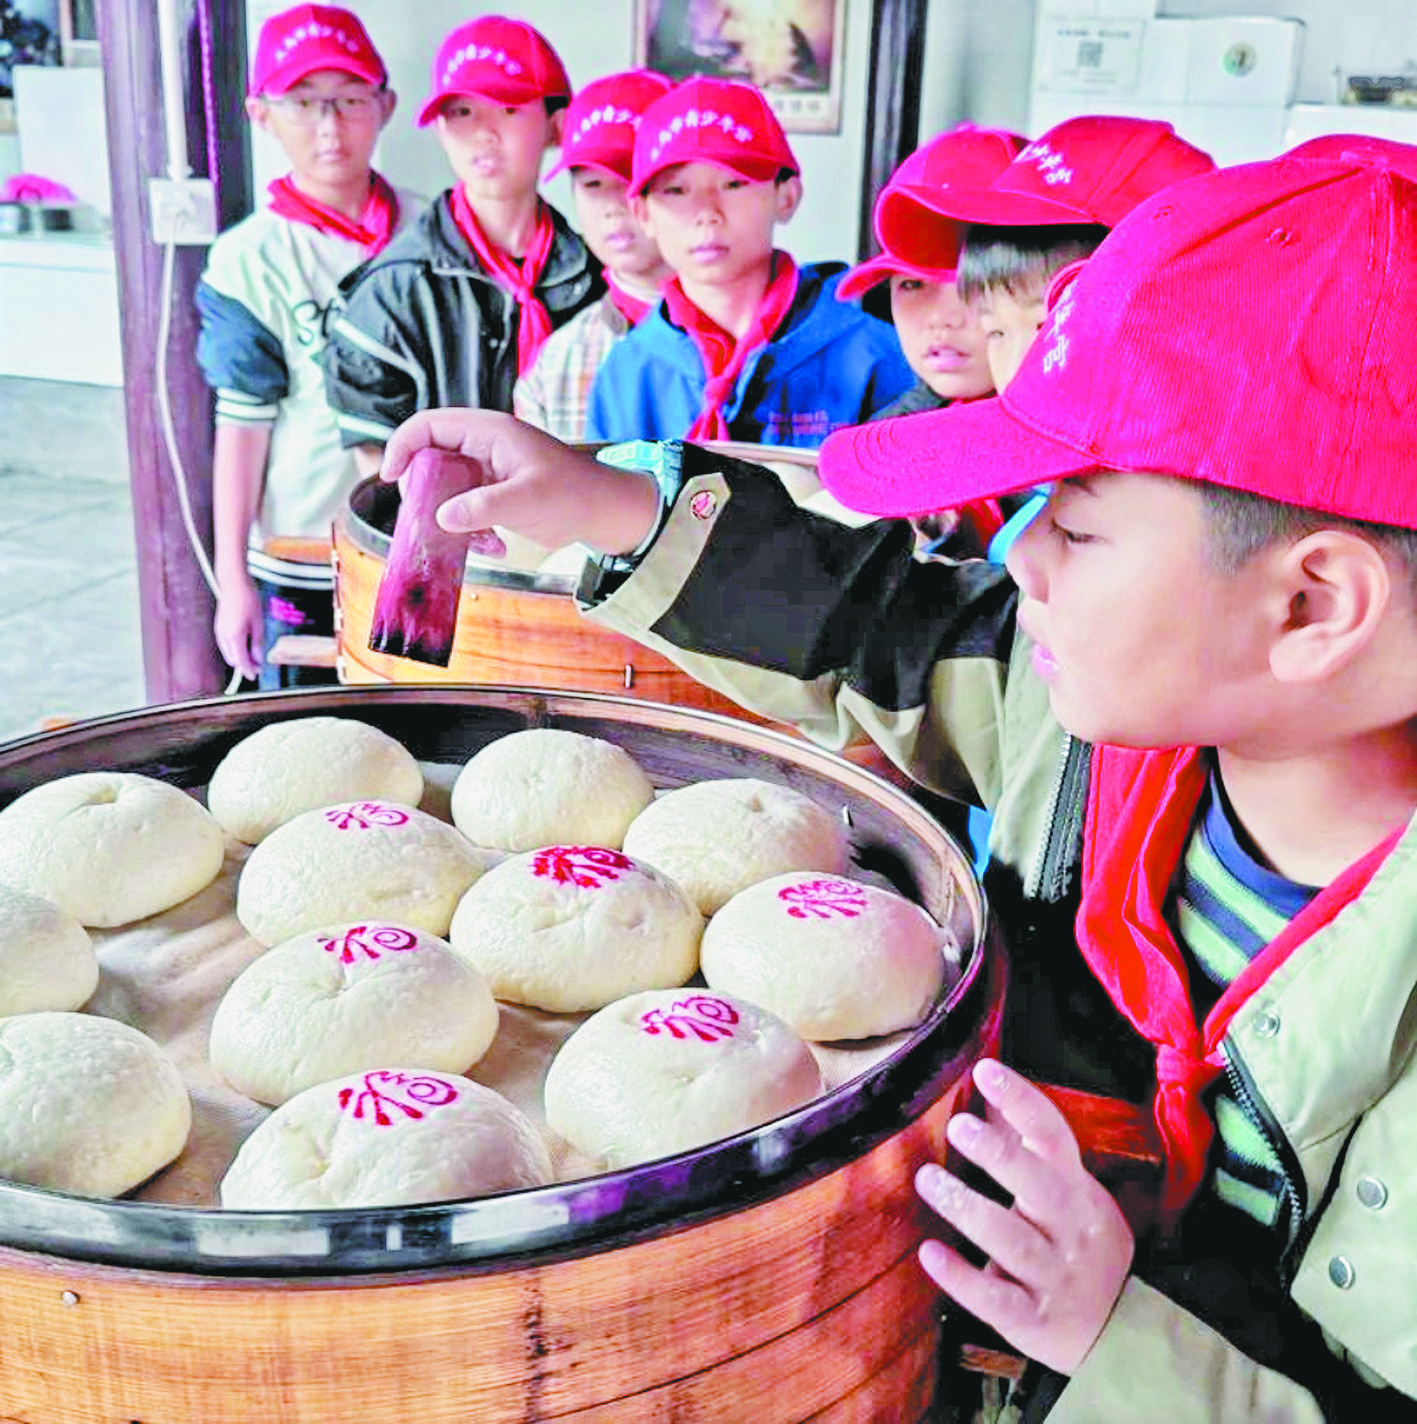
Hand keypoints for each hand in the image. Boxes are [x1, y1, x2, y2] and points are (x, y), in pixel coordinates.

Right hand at [214, 575, 261, 680]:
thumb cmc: (248, 600)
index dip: (249, 670)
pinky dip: (235, 649)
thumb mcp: (258, 623)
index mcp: (235, 635)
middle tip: (259, 666)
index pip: (241, 661)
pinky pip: (226, 645)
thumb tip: (258, 659)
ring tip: (254, 657)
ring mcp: (219, 631)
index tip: (256, 676)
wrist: (234, 583)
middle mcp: (224, 635)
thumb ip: (257, 643)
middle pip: (233, 659)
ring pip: (229, 653)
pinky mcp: (219, 627)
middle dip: (245, 665)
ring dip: (240, 657)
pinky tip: (245, 647)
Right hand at [380, 409, 660, 557]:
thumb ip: (483, 507)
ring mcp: (487, 470)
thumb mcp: (527, 500)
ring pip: (444, 489)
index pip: (428, 426)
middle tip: (429, 522)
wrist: (603, 511)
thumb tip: (441, 517)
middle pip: (429, 459)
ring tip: (473, 541)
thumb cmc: (573, 494)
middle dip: (426, 494)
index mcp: (488, 431)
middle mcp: (483, 445)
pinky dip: (470, 531)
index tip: (391, 478)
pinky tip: (493, 547)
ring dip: (450, 520)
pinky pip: (464, 509)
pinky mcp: (493, 493)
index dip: (402, 447)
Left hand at [915, 1058, 1133, 1374]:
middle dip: (999, 1153)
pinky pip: (995, 1298)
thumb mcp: (1072, 1194)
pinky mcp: (1033, 1320)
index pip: (1054, 1136)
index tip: (985, 1070)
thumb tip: (983, 1092)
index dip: (1021, 1100)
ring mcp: (1054, 1276)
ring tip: (927, 1179)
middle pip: (1038, 1185)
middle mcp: (1071, 1229)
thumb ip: (1031, 1151)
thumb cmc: (1080, 1243)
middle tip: (958, 1126)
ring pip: (1011, 1239)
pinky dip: (961, 1276)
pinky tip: (930, 1253)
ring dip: (967, 1207)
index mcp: (1079, 1191)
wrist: (1122, 1330)